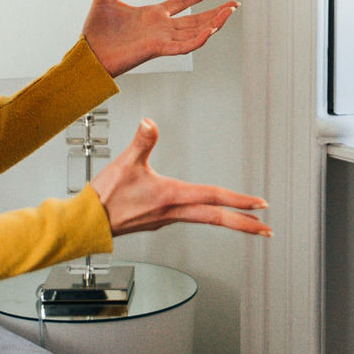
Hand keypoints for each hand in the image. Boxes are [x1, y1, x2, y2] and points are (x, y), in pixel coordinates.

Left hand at [81, 0, 237, 77]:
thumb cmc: (95, 34)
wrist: (87, 55)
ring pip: (195, 31)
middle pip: (196, 19)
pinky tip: (212, 29)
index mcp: (152, 16)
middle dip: (216, 12)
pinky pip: (184, 46)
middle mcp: (160, 28)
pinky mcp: (157, 49)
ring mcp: (161, 39)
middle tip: (234, 4)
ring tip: (230, 12)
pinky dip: (199, 39)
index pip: (181, 3)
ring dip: (214, 22)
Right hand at [90, 119, 271, 237]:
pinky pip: (190, 219)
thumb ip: (141, 141)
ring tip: (247, 224)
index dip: (238, 201)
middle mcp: (173, 212)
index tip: (260, 205)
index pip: (213, 198)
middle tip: (267, 231)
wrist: (86, 224)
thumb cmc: (104, 198)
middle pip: (216, 218)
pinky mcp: (158, 221)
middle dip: (244, 225)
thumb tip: (150, 123)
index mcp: (171, 197)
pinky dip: (207, 217)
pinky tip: (207, 212)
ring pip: (205, 219)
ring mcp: (166, 219)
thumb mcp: (125, 164)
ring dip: (229, 222)